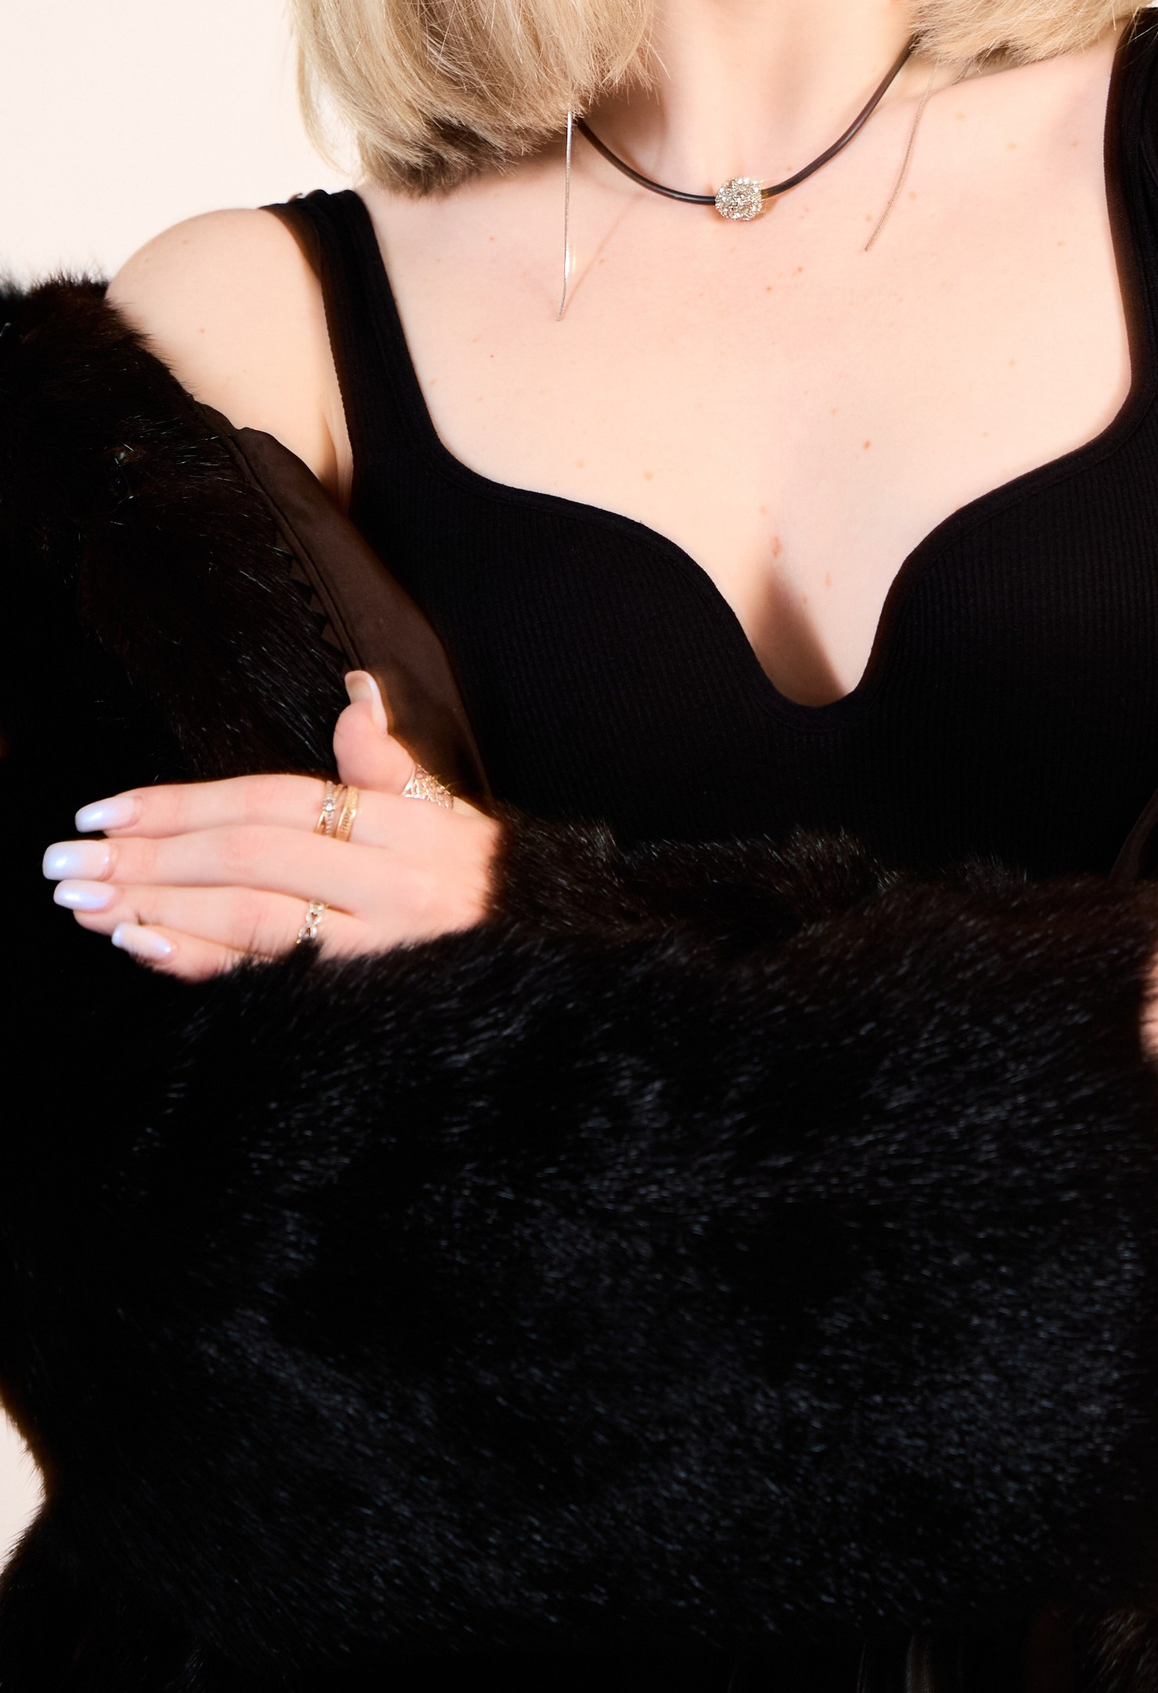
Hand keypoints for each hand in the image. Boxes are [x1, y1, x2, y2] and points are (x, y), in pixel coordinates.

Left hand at [44, 673, 499, 980]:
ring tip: (84, 903)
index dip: (186, 803)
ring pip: (251, 918)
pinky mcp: (362, 1002)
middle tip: (67, 859)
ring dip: (157, 908)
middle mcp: (389, 884)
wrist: (555, 970)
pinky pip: (268, 980)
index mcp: (402, 827)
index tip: (107, 809)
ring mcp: (376, 948)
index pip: (274, 803)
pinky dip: (199, 963)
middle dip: (151, 855)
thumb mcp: (448, 816)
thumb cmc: (489, 890)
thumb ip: (388, 761)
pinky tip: (143, 947)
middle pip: (249, 857)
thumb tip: (356, 691)